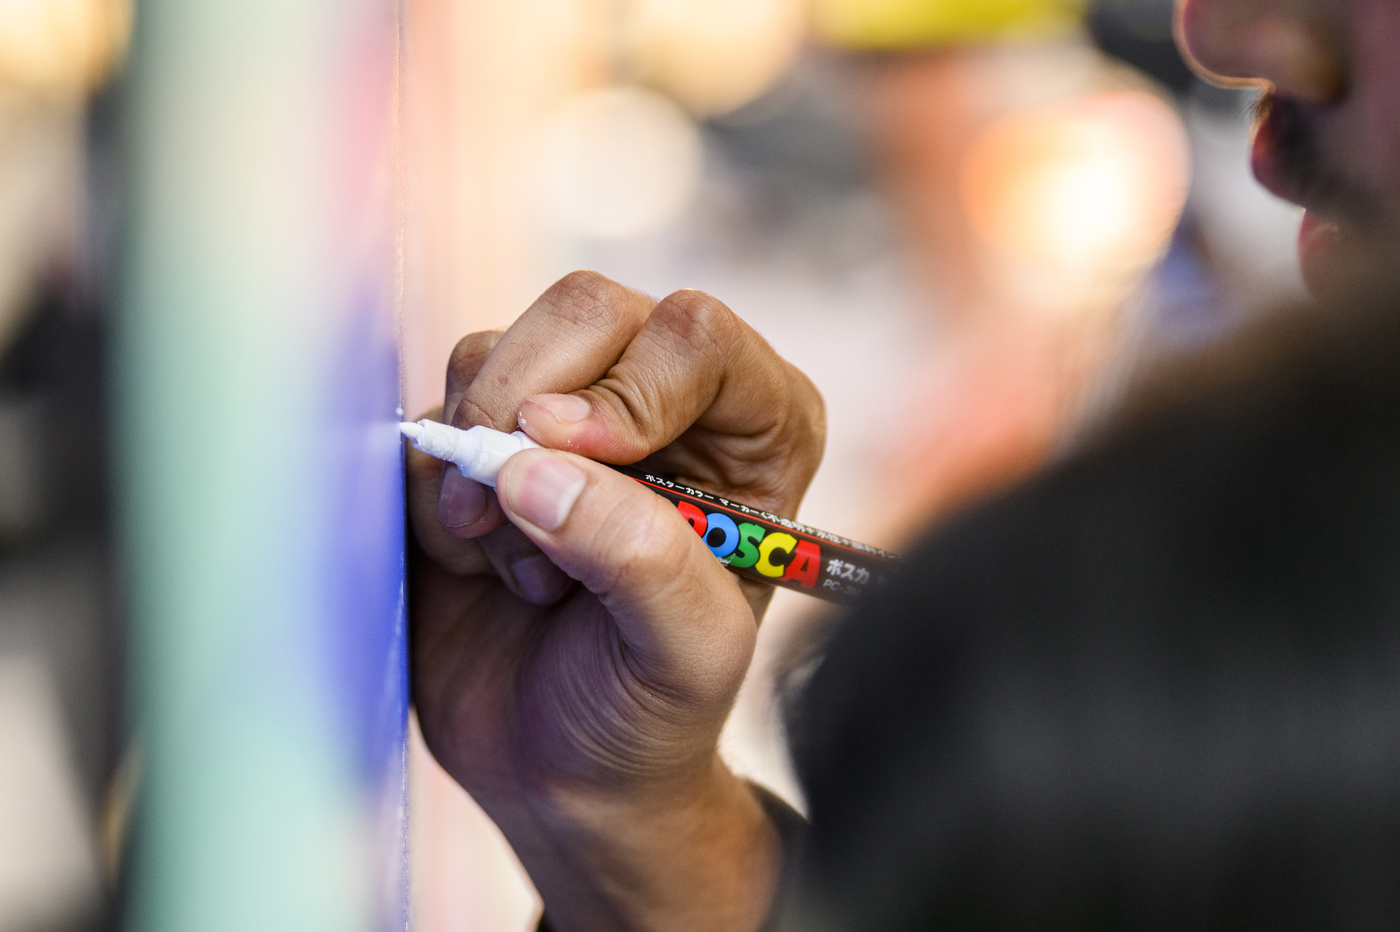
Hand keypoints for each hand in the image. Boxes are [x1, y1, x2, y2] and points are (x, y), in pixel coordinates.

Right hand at [407, 271, 824, 930]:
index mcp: (753, 429)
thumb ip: (636, 555)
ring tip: (525, 570)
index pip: (696, 336)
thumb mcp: (684, 654)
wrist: (559, 772)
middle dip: (528, 411)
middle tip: (514, 514)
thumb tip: (533, 466)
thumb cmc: (649, 712)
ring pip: (496, 353)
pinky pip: (434, 411)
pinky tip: (482, 562)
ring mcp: (568, 415)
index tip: (573, 463)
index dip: (629, 389)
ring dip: (483, 466)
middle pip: (587, 310)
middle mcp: (666, 400)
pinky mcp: (484, 444)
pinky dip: (437, 489)